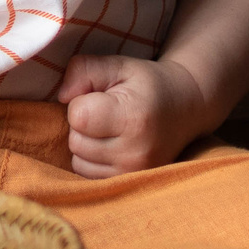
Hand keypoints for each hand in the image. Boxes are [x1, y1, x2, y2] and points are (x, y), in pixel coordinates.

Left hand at [54, 54, 218, 177]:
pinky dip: (92, 159)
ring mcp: (134, 173)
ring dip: (86, 144)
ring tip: (111, 129)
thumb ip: (83, 70)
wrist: (187, 107)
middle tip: (107, 112)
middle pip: (76, 141)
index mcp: (134, 119)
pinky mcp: (130, 183)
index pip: (78, 116)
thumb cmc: (147, 84)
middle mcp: (136, 152)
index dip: (81, 102)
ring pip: (78, 161)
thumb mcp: (118, 65)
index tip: (101, 97)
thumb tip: (62, 96)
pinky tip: (111, 145)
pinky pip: (88, 175)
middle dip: (82, 124)